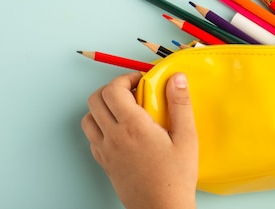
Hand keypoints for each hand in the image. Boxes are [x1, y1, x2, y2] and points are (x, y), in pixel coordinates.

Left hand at [81, 72, 197, 208]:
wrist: (162, 208)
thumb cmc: (176, 177)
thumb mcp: (186, 137)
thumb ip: (180, 103)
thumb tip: (176, 78)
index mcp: (133, 126)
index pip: (113, 90)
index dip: (126, 78)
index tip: (141, 80)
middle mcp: (114, 137)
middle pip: (96, 99)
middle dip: (113, 88)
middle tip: (133, 91)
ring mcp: (105, 151)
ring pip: (88, 118)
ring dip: (103, 107)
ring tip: (125, 109)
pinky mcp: (104, 163)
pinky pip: (92, 137)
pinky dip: (101, 126)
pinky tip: (121, 130)